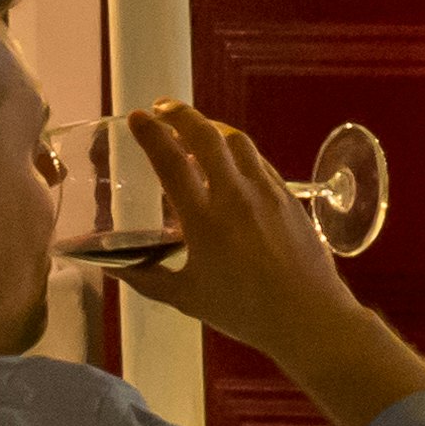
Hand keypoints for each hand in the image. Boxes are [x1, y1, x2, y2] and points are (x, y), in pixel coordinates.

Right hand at [110, 102, 371, 364]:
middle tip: (162, 109)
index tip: (136, 118)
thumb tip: (115, 269)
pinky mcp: (290, 197)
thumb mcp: (186, 298)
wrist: (309, 316)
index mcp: (204, 219)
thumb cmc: (243, 311)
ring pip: (238, 142)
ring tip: (197, 131)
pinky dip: (239, 153)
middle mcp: (235, 196)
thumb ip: (147, 279)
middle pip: (206, 136)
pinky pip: (260, 162)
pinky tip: (233, 164)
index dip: (150, 135)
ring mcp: (267, 192)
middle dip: (180, 114)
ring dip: (212, 129)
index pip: (170, 162)